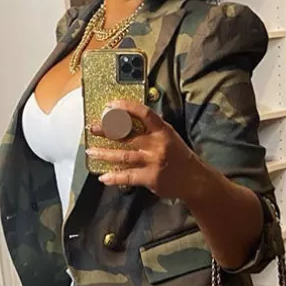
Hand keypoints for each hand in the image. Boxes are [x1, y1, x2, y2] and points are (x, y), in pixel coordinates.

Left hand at [86, 99, 204, 200]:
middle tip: (93, 128)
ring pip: (123, 156)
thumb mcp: (169, 136)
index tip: (110, 105)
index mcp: (162, 130)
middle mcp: (157, 144)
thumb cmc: (178, 156)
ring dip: (104, 154)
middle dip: (107, 130)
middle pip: (127, 134)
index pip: (143, 113)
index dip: (126, 107)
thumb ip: (152, 129)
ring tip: (90, 151)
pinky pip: (127, 176)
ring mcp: (153, 161)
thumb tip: (129, 120)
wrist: (194, 179)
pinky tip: (103, 177)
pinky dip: (114, 177)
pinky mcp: (150, 177)